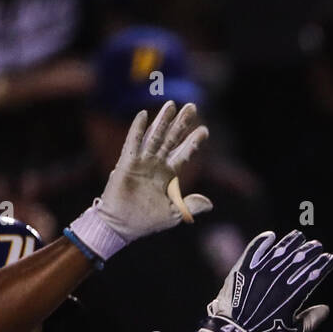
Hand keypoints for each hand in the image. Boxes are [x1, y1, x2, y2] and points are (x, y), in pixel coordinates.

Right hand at [66, 101, 211, 260]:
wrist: (122, 226)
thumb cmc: (146, 222)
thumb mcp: (174, 214)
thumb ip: (191, 206)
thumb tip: (210, 203)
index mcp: (168, 177)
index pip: (183, 154)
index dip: (193, 142)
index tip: (205, 130)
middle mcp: (156, 165)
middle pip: (171, 139)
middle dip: (181, 124)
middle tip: (192, 107)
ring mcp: (142, 162)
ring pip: (154, 137)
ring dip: (162, 121)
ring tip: (171, 105)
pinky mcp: (127, 163)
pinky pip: (132, 143)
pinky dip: (137, 129)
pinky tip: (143, 115)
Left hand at [200, 230, 332, 331]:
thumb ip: (310, 320)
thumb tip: (326, 309)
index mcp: (293, 295)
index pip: (314, 273)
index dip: (323, 264)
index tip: (328, 258)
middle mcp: (278, 280)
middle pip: (300, 258)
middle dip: (311, 250)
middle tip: (316, 245)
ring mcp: (260, 273)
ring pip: (280, 250)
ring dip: (291, 241)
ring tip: (298, 236)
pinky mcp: (243, 269)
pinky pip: (254, 250)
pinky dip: (262, 241)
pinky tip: (270, 236)